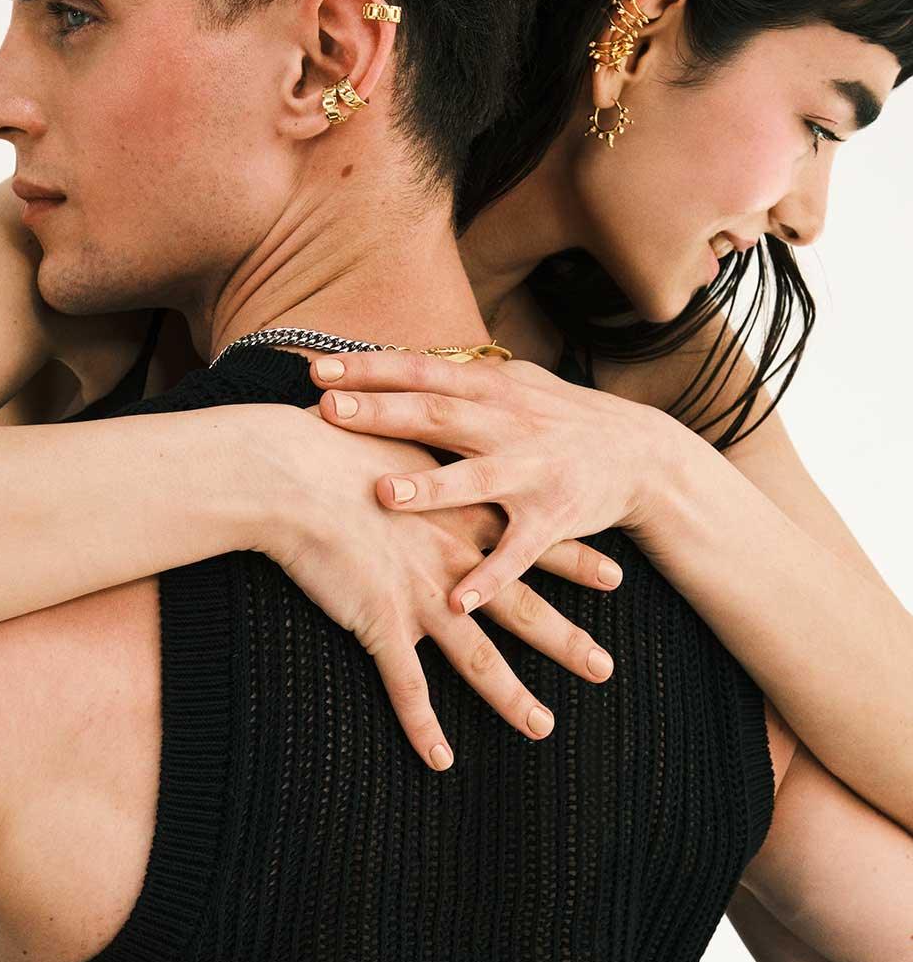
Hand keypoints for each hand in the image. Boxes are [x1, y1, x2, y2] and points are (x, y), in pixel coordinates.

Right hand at [245, 402, 621, 772]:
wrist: (292, 470)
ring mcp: (419, 592)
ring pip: (477, 656)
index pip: (528, 540)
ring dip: (510, 696)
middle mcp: (450, 557)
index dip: (573, 560)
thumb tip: (429, 453)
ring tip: (543, 727)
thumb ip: (422, 459)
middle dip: (566, 641)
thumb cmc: (335, 445)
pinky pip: (406, 685)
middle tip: (606, 669)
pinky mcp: (379, 619)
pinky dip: (422, 725)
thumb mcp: (395, 438)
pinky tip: (439, 760)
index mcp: (458, 513)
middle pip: (521, 606)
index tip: (616, 576)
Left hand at [309, 349, 664, 613]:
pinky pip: (518, 553)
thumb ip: (460, 377)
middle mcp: (509, 425)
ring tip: (382, 496)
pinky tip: (458, 601)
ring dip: (429, 489)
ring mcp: (532, 472)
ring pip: (474, 480)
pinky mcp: (555, 520)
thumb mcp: (516, 384)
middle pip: (437, 413)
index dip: (372, 370)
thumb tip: (397, 360)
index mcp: (493, 389)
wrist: (642, 454)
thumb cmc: (561, 417)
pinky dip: (490, 578)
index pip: (423, 371)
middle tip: (328, 411)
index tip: (320, 370)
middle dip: (382, 413)